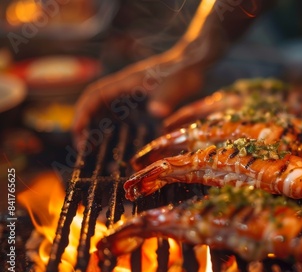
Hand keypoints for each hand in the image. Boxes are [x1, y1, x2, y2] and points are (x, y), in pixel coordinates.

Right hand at [72, 52, 203, 139]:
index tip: (77, 132)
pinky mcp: (142, 98)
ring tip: (95, 149)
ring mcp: (133, 92)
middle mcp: (125, 87)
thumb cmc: (183, 71)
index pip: (94, 95)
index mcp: (126, 82)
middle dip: (85, 123)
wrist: (193, 61)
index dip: (83, 112)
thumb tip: (157, 112)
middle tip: (82, 147)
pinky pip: (121, 112)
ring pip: (107, 108)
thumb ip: (166, 98)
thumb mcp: (176, 86)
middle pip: (95, 103)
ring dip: (97, 125)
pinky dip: (115, 126)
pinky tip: (120, 141)